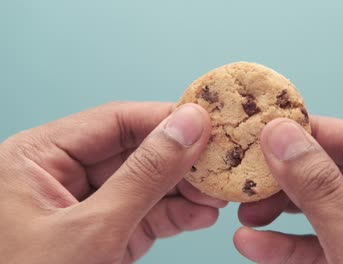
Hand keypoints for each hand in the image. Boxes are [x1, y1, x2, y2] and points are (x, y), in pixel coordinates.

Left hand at [0, 102, 225, 262]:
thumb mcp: (92, 229)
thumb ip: (145, 174)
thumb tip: (188, 126)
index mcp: (38, 157)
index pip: (114, 120)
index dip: (165, 119)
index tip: (208, 123)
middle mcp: (61, 175)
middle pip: (135, 151)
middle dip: (181, 160)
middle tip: (221, 163)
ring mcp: (86, 206)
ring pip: (146, 183)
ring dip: (185, 189)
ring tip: (219, 193)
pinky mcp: (104, 233)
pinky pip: (145, 213)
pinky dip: (176, 214)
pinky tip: (202, 214)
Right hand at [235, 117, 342, 263]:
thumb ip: (323, 194)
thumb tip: (283, 138)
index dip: (315, 133)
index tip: (268, 131)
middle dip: (292, 180)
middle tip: (251, 177)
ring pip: (331, 209)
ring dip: (284, 214)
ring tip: (245, 212)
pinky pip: (328, 244)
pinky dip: (291, 246)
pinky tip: (255, 244)